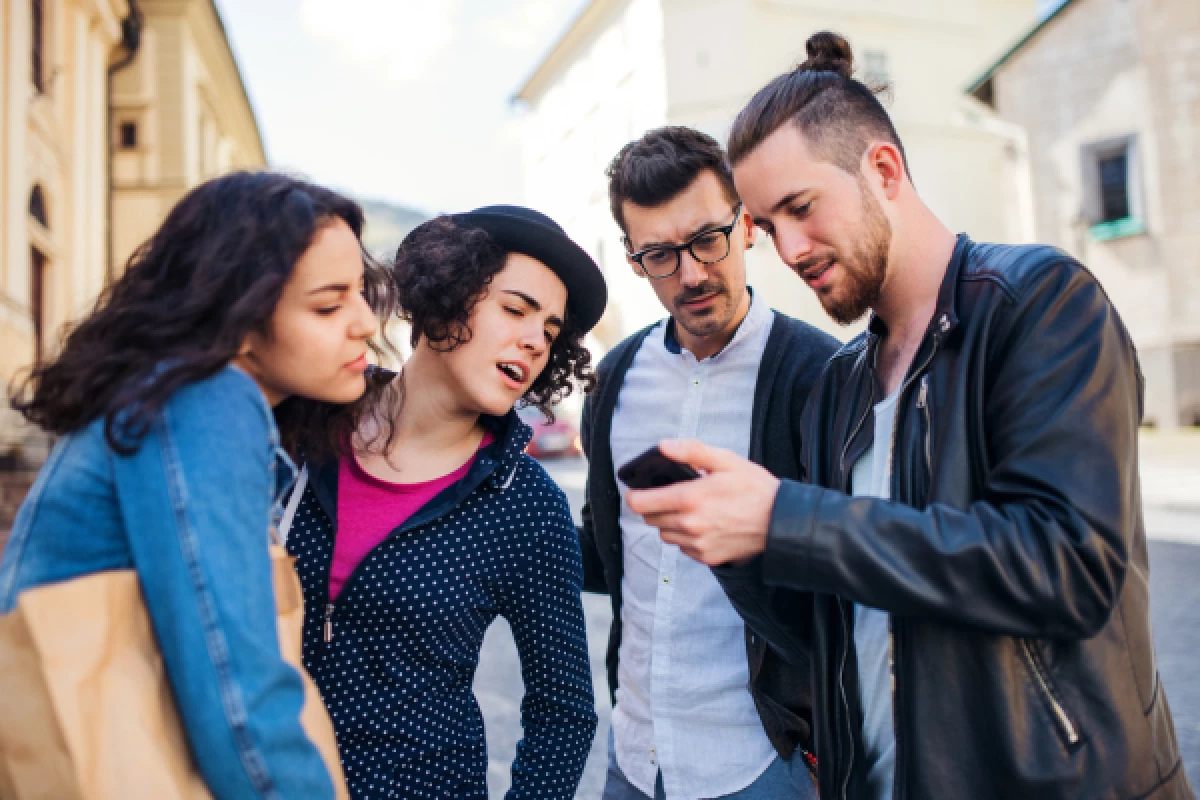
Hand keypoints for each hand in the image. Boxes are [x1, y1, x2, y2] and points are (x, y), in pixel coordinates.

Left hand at [624, 439, 779, 565]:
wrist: (781, 521)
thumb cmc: (755, 488)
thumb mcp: (726, 460)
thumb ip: (691, 451)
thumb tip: (663, 446)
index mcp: (690, 498)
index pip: (640, 503)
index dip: (635, 495)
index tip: (638, 490)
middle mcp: (689, 525)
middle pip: (649, 519)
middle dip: (654, 506)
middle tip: (671, 495)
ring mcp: (697, 544)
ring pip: (665, 534)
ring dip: (669, 523)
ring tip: (690, 510)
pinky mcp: (707, 557)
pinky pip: (683, 548)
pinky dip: (686, 537)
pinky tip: (704, 525)